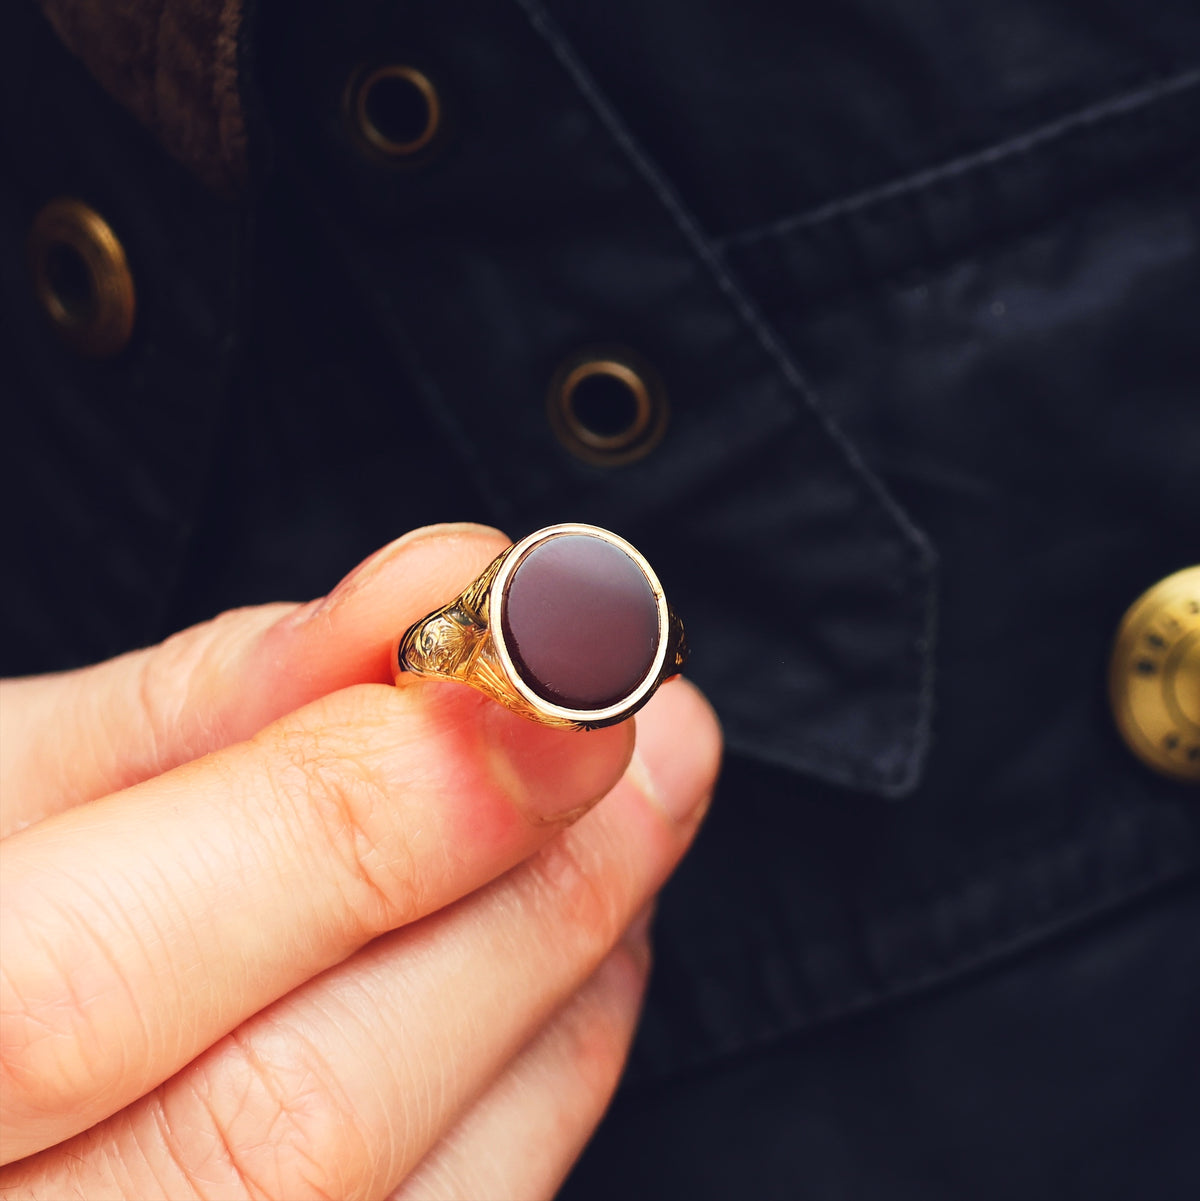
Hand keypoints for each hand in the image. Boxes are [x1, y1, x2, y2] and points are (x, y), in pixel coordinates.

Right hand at [0, 523, 720, 1199]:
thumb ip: (201, 708)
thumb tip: (422, 607)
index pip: (98, 984)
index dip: (371, 812)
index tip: (557, 669)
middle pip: (290, 1127)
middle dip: (524, 897)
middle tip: (650, 741)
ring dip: (560, 985)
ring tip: (623, 824)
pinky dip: (540, 1084)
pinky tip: (559, 967)